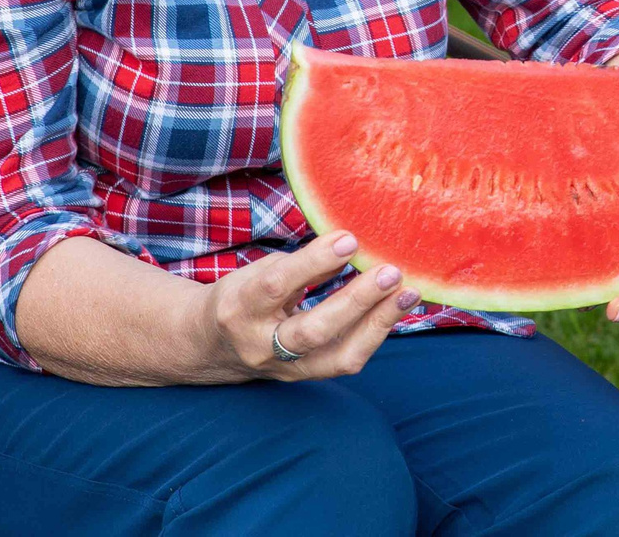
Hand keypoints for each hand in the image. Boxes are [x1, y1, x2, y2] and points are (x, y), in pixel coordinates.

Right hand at [204, 231, 414, 380]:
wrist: (210, 347)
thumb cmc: (242, 297)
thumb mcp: (260, 272)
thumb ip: (302, 265)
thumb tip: (350, 247)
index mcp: (241, 307)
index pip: (278, 285)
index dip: (314, 262)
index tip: (350, 239)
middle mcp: (261, 345)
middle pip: (313, 331)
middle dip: (357, 301)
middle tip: (390, 272)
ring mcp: (285, 369)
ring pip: (338, 356)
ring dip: (378, 324)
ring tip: (408, 293)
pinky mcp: (306, 378)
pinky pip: (346, 360)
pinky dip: (374, 333)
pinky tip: (394, 309)